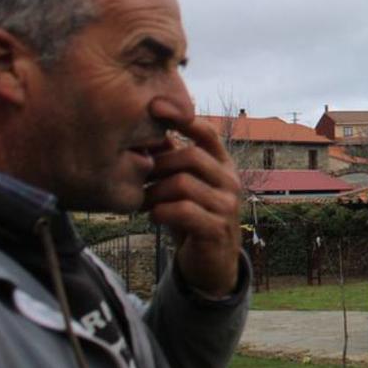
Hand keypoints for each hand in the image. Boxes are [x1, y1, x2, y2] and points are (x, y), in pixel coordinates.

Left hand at [143, 117, 242, 296]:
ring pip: (183, 184)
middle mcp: (229, 180)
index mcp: (222, 164)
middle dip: (158, 165)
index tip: (154, 105)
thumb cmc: (193, 216)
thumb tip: (143, 126)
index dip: (182, 118)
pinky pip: (184, 211)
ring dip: (154, 192)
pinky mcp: (217, 229)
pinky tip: (153, 216)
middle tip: (137, 178)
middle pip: (191, 156)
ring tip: (142, 202)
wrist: (211, 262)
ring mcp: (227, 205)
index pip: (206, 132)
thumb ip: (170, 159)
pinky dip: (161, 211)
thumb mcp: (182, 184)